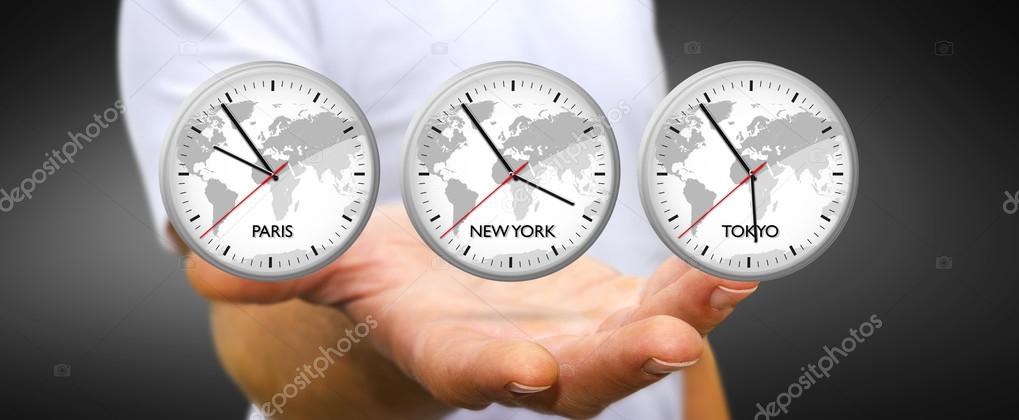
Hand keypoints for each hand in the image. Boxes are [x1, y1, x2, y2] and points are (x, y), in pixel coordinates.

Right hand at [187, 205, 757, 416]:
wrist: (432, 291)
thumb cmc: (367, 279)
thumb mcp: (319, 260)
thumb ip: (272, 257)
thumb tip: (200, 259)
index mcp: (441, 349)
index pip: (464, 369)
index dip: (492, 367)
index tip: (530, 364)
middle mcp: (516, 356)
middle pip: (569, 373)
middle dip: (617, 358)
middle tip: (672, 333)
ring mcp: (571, 335)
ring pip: (631, 340)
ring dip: (682, 315)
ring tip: (727, 279)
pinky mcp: (608, 307)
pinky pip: (661, 299)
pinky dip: (696, 283)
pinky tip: (734, 256)